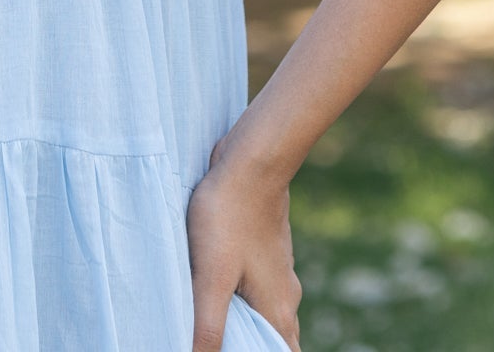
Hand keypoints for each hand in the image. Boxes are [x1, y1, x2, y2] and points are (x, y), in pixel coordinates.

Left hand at [185, 136, 302, 351]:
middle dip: (254, 347)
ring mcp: (280, 271)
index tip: (232, 349)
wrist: (251, 161)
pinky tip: (223, 288)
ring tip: (219, 326)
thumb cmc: (228, 216)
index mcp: (278, 312)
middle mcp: (286, 296)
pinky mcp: (268, 249)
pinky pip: (262, 287)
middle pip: (276, 340)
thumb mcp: (211, 276)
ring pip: (269, 312)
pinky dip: (247, 299)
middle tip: (219, 343)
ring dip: (250, 325)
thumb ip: (208, 325)